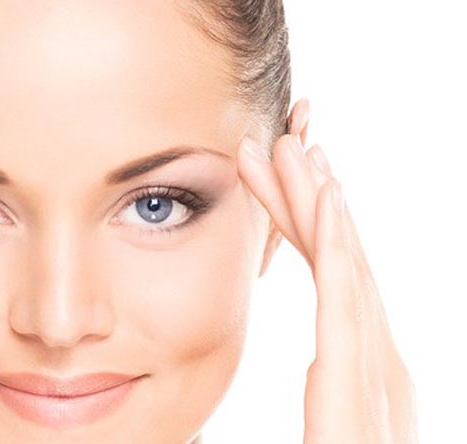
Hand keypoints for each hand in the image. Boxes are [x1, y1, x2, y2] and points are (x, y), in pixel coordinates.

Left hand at [236, 99, 417, 442]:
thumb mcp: (331, 427)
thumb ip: (328, 394)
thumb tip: (308, 369)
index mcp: (362, 369)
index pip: (329, 278)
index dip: (306, 225)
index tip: (282, 178)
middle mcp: (378, 362)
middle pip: (339, 262)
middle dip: (312, 199)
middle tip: (286, 142)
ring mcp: (377, 373)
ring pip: (345, 267)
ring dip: (321, 203)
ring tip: (298, 147)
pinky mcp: (361, 388)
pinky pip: (347, 304)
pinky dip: (339, 247)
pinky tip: (327, 198)